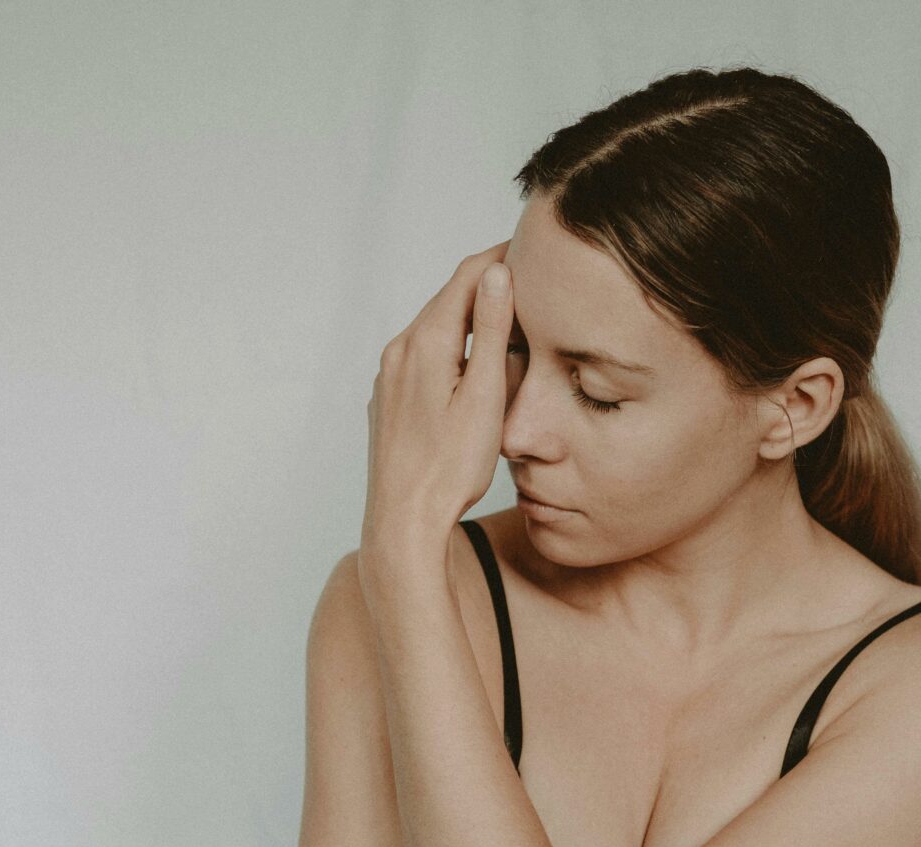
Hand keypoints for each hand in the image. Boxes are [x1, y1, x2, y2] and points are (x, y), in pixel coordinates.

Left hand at [362, 242, 513, 556]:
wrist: (403, 522)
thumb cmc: (449, 469)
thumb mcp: (485, 396)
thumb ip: (493, 332)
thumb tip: (497, 274)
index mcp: (424, 343)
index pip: (466, 278)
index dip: (501, 258)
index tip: (531, 250)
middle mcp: (399, 352)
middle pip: (449, 301)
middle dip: (488, 288)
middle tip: (530, 285)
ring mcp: (389, 377)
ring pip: (436, 331)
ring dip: (472, 323)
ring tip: (512, 328)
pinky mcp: (388, 400)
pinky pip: (423, 359)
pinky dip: (453, 351)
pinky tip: (476, 372)